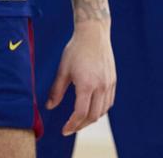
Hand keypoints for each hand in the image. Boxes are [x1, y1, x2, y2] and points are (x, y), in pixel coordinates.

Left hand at [45, 19, 115, 134]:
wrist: (94, 33)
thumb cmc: (76, 49)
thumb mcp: (63, 69)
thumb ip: (56, 90)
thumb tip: (49, 106)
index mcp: (86, 84)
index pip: (81, 113)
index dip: (72, 125)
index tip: (64, 130)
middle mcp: (100, 86)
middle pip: (93, 116)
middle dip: (81, 125)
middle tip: (70, 128)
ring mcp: (109, 84)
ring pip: (103, 111)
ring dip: (91, 118)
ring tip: (80, 120)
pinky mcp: (113, 80)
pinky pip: (109, 102)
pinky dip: (100, 109)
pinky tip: (92, 108)